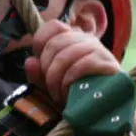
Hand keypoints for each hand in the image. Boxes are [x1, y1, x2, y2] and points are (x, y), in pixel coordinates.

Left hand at [26, 20, 135, 135]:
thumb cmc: (77, 94)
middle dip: (46, 70)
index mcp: (72, 39)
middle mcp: (85, 39)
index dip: (40, 42)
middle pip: (54, 44)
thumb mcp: (53, 85)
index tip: (39, 65)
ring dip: (56, 79)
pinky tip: (69, 93)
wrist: (106, 109)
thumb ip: (39, 74)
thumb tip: (30, 61)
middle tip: (50, 89)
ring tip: (58, 95)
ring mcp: (97, 49)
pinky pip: (80, 66)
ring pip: (64, 56)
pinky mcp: (106, 62)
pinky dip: (69, 81)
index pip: (52, 26)